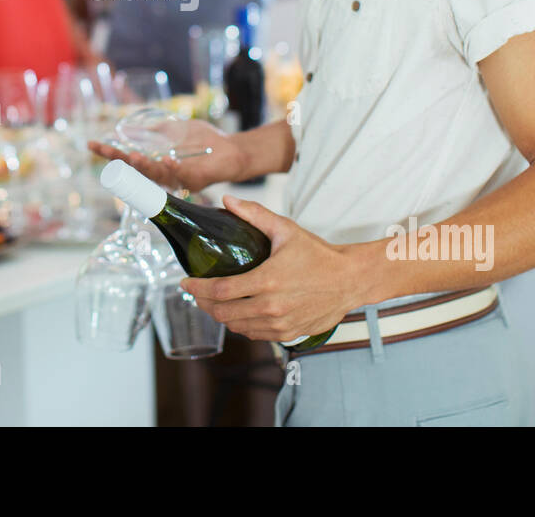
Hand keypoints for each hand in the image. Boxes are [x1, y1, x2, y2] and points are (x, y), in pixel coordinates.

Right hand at [88, 119, 247, 192]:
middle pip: (136, 170)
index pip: (127, 158)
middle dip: (119, 161)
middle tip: (106, 151)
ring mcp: (177, 179)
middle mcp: (162, 174)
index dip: (109, 152)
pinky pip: (181, 174)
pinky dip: (172, 167)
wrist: (232, 150)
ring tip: (133, 157)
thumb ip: (156, 130)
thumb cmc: (204, 141)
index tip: (90, 144)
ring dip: (144, 166)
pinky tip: (165, 159)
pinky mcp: (195, 179)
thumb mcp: (176, 130)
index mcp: (155, 162)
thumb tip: (132, 126)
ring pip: (155, 175)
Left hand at [180, 196, 360, 342]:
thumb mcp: (286, 230)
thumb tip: (227, 200)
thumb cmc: (319, 254)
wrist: (350, 280)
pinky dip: (240, 325)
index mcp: (267, 280)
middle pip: (223, 313)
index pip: (219, 291)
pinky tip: (237, 313)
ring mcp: (279, 324)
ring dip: (220, 315)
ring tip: (213, 302)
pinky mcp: (288, 334)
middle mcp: (271, 307)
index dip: (196, 289)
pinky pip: (255, 335)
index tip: (185, 282)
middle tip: (197, 293)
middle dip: (203, 303)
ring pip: (237, 327)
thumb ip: (254, 215)